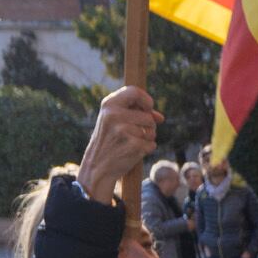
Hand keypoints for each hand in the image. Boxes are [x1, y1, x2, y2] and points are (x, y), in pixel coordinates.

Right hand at [79, 86, 157, 206]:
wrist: (97, 166)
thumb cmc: (109, 141)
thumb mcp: (114, 120)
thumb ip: (135, 113)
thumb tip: (160, 117)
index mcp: (109, 105)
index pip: (135, 91)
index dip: (146, 100)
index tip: (148, 108)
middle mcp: (115, 115)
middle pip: (148, 116)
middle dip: (147, 126)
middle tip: (133, 134)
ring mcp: (123, 130)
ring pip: (152, 131)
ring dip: (147, 138)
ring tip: (131, 143)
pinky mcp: (133, 145)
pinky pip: (152, 144)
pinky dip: (146, 149)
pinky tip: (132, 152)